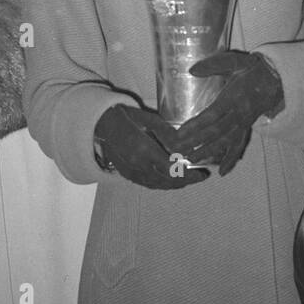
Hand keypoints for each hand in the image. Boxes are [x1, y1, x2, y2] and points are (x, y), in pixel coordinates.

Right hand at [93, 103, 207, 189]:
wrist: (100, 124)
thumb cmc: (127, 117)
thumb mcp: (150, 119)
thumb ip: (168, 134)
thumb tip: (186, 147)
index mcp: (145, 150)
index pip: (173, 170)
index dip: (190, 176)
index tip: (202, 174)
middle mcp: (138, 165)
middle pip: (168, 182)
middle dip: (186, 182)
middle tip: (199, 177)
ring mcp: (131, 172)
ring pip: (159, 186)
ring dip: (175, 184)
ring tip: (187, 178)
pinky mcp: (127, 175)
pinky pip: (149, 184)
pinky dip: (162, 184)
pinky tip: (170, 178)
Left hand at [172, 50, 283, 176]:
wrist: (278, 79)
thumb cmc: (254, 69)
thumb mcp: (235, 61)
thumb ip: (214, 65)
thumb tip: (192, 70)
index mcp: (234, 97)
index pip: (212, 115)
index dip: (196, 125)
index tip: (180, 133)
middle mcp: (238, 114)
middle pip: (216, 132)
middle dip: (196, 142)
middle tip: (178, 151)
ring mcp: (243, 123)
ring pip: (225, 141)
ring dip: (208, 152)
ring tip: (191, 160)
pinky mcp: (247, 128)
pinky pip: (239, 145)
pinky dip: (231, 159)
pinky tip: (223, 171)